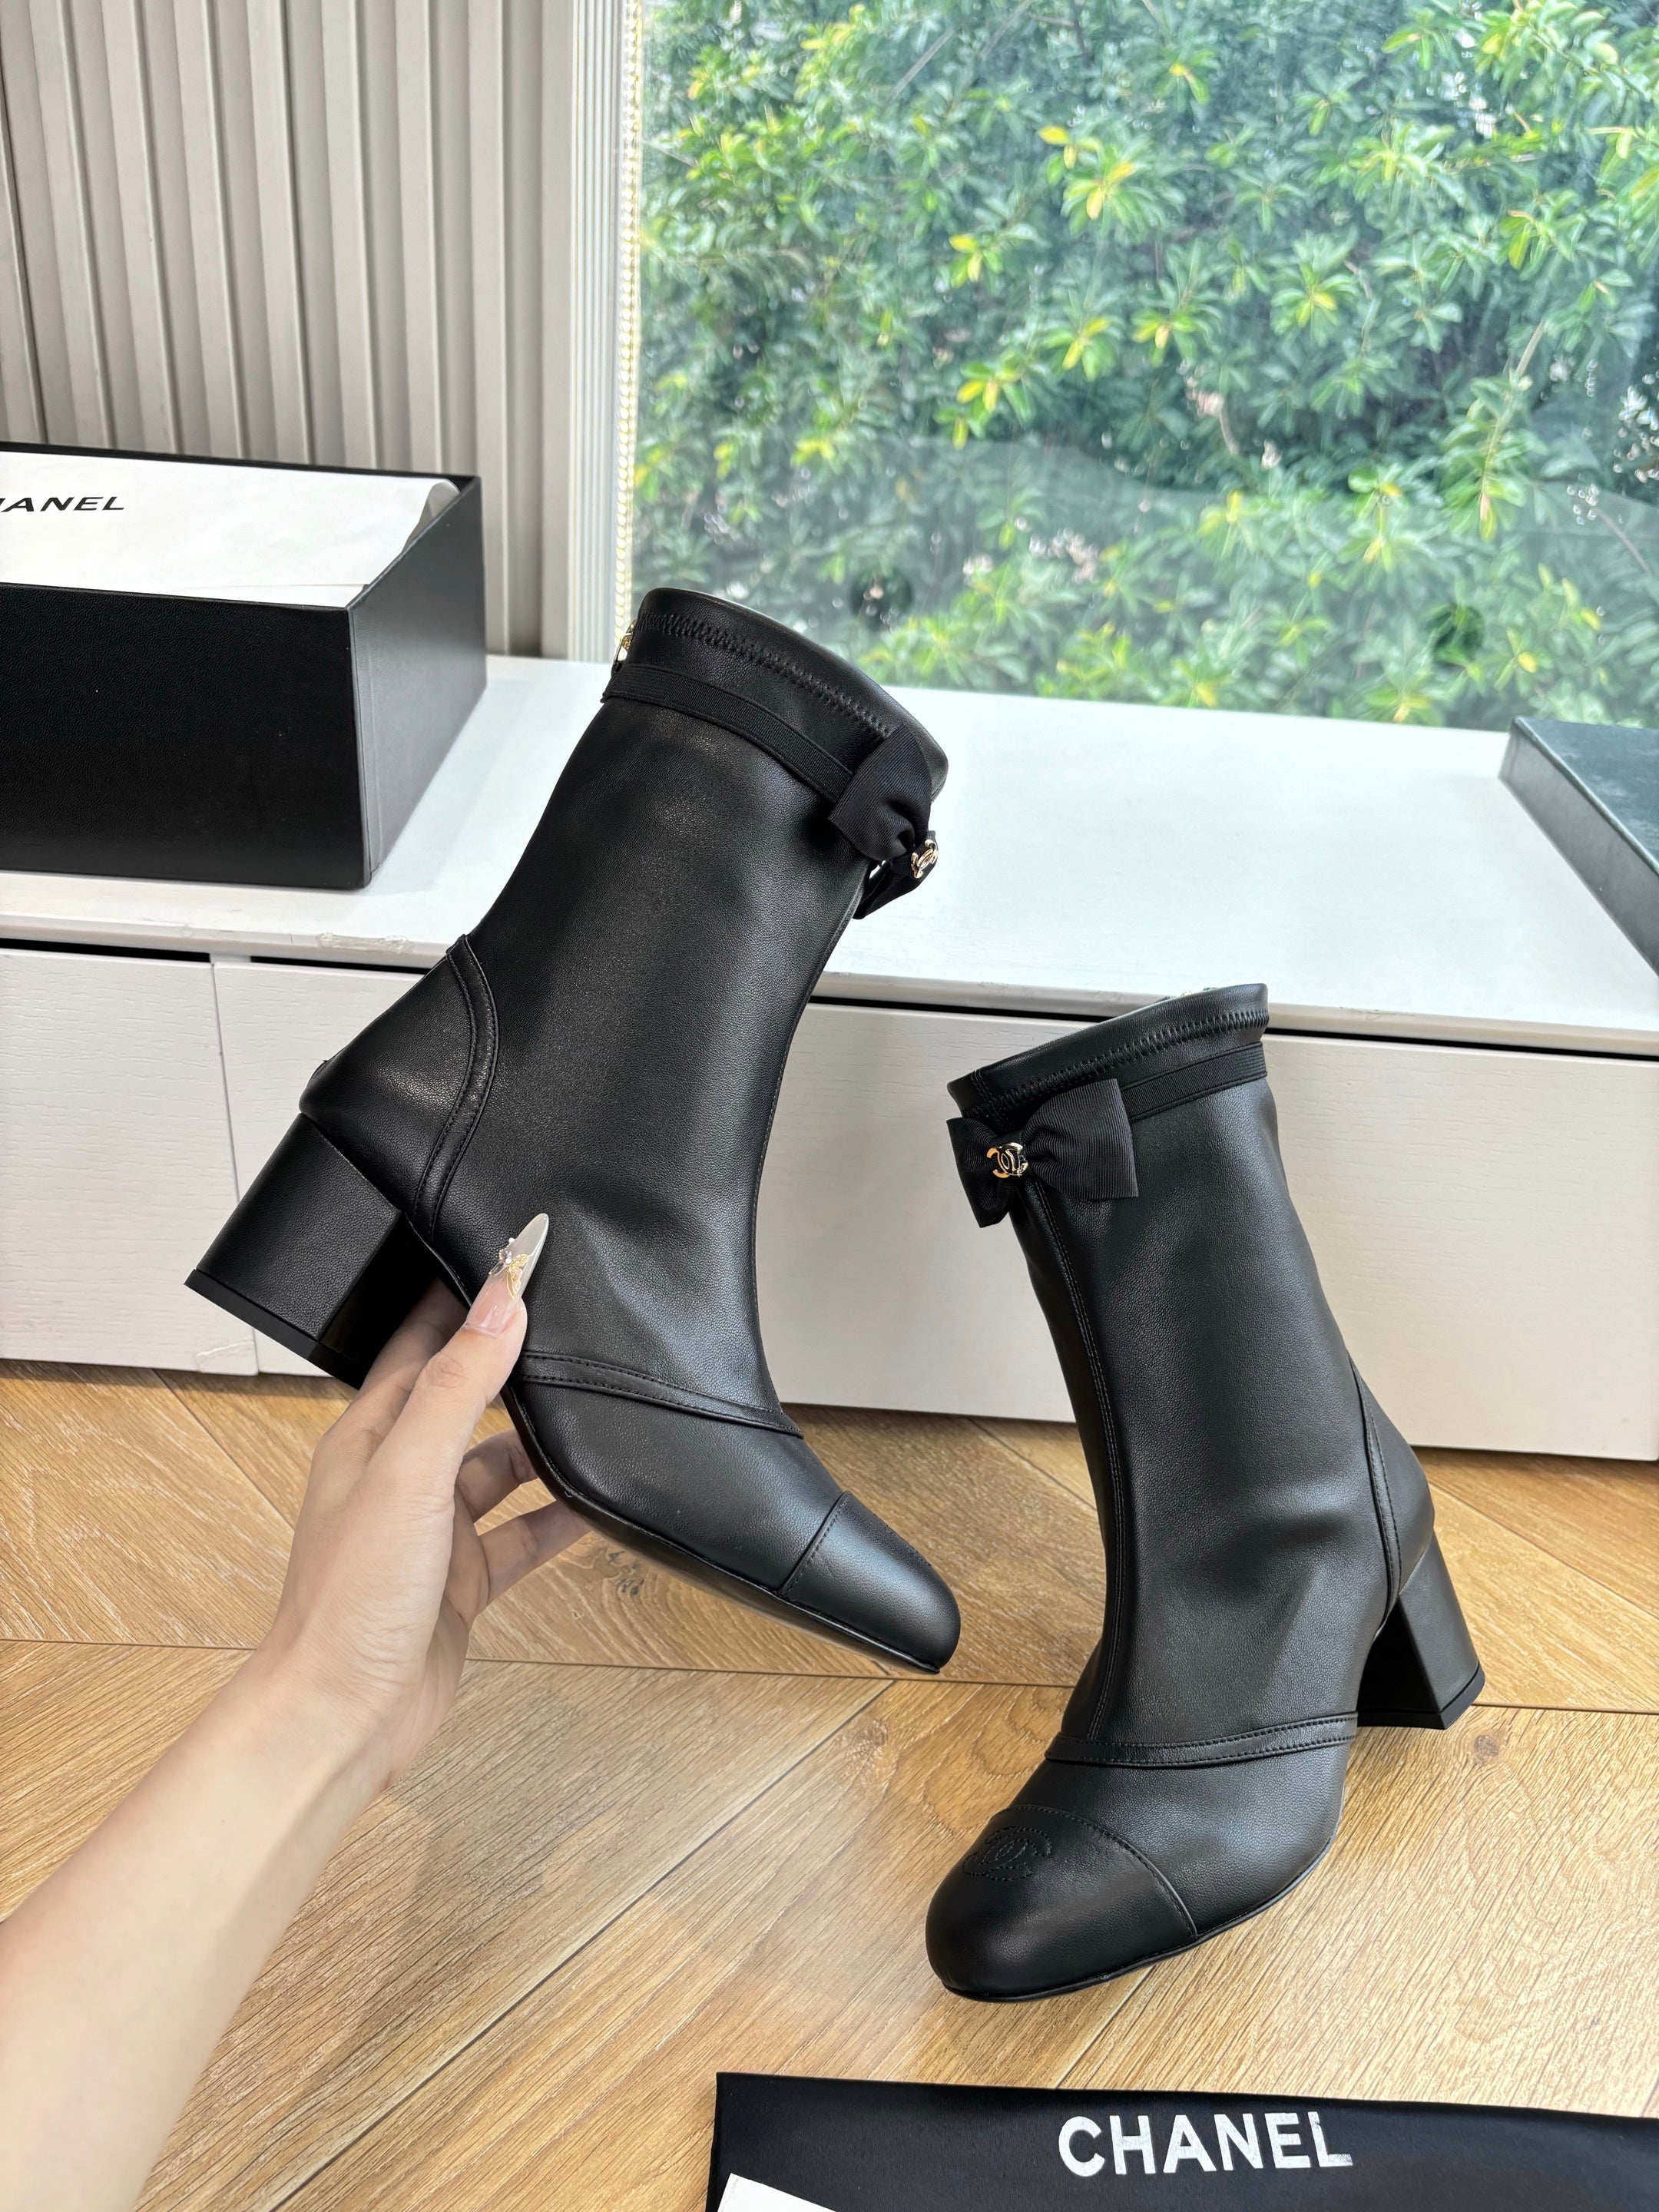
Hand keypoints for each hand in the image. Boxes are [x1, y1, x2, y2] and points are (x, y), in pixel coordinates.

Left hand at [253, 1217, 580, 1791]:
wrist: (341, 1720)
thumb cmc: (347, 1603)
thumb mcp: (409, 1475)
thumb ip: (457, 1386)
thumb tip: (502, 1301)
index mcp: (368, 1439)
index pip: (420, 1346)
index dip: (466, 1301)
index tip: (516, 1259)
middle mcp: (398, 1478)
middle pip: (467, 1401)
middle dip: (516, 1368)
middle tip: (575, 1329)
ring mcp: (432, 1533)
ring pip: (501, 1468)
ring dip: (544, 1445)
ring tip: (598, 1412)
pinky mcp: (463, 1583)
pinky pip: (523, 1535)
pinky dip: (561, 1518)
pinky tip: (599, 1503)